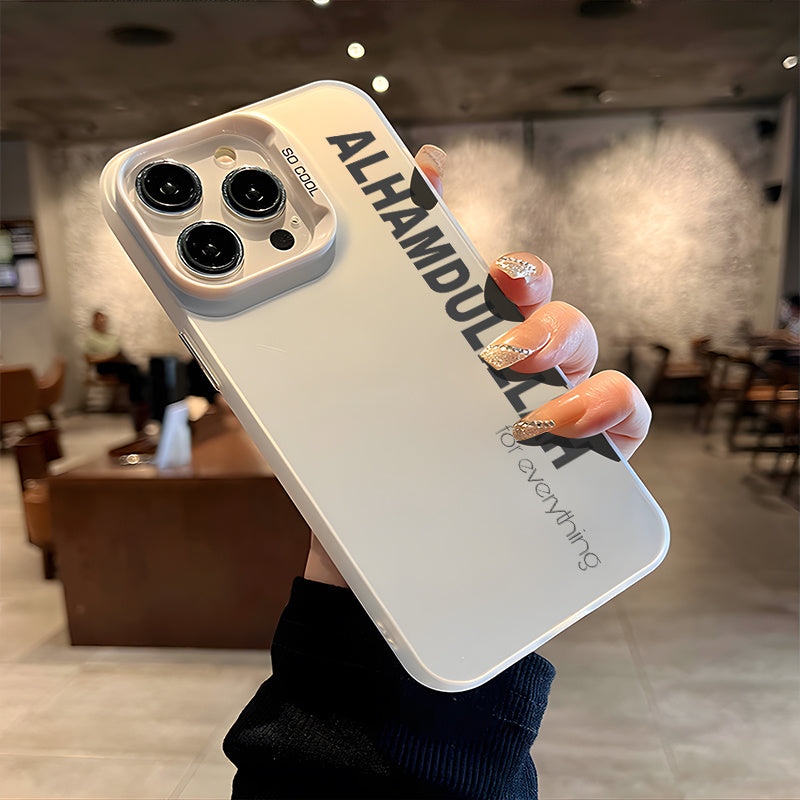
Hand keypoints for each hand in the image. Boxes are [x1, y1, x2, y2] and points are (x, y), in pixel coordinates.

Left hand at [304, 144, 651, 585]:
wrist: (373, 574)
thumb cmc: (356, 489)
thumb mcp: (320, 420)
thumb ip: (304, 361)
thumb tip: (263, 303)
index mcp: (442, 347)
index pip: (455, 266)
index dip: (446, 209)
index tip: (427, 174)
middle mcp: (500, 366)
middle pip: (532, 291)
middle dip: (522, 273)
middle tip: (497, 286)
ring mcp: (545, 405)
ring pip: (581, 340)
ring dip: (562, 337)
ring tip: (522, 376)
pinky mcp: (580, 459)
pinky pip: (624, 419)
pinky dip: (608, 408)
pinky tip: (566, 426)